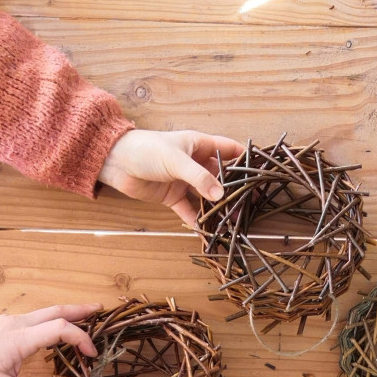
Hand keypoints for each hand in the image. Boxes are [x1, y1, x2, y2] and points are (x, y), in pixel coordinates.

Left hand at [0, 305, 99, 376]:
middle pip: (57, 310)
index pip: (60, 329)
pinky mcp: (7, 323)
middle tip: (101, 311)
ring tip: (86, 319)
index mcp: (21, 338)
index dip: (81, 338)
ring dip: (68, 314)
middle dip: (81, 311)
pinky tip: (58, 330)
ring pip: (47, 311)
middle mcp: (19, 324)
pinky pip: (37, 317)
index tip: (91, 354)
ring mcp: (12, 320)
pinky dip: (54, 319)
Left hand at [98, 129, 243, 226]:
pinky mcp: (172, 196)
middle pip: (221, 177)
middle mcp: (195, 162)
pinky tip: (207, 231)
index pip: (229, 150)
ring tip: (234, 221)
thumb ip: (200, 178)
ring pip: (207, 196)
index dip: (245, 160)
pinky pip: (189, 210)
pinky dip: (197, 220)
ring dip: (218, 208)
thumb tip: (221, 195)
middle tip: (252, 204)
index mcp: (199, 145)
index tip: (261, 173)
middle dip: (235, 190)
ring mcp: (184, 180)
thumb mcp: (177, 160)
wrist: (116, 161)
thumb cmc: (147, 150)